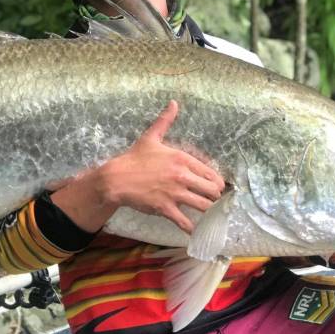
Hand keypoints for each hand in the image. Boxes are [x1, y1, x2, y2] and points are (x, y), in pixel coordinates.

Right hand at [95, 100, 225, 233]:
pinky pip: (185, 222)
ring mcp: (174, 193)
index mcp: (182, 159)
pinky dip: (193, 228)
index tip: (217, 190)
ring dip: (209, 213)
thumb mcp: (151, 137)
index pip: (212, 174)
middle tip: (214, 203)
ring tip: (209, 216)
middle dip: (216, 199)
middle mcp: (182, 176)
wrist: (116, 178)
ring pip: (204, 207)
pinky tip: (195, 231)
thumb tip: (174, 102)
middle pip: (213, 192)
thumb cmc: (134, 158)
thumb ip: (165, 121)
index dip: (218, 184)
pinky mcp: (165, 208)